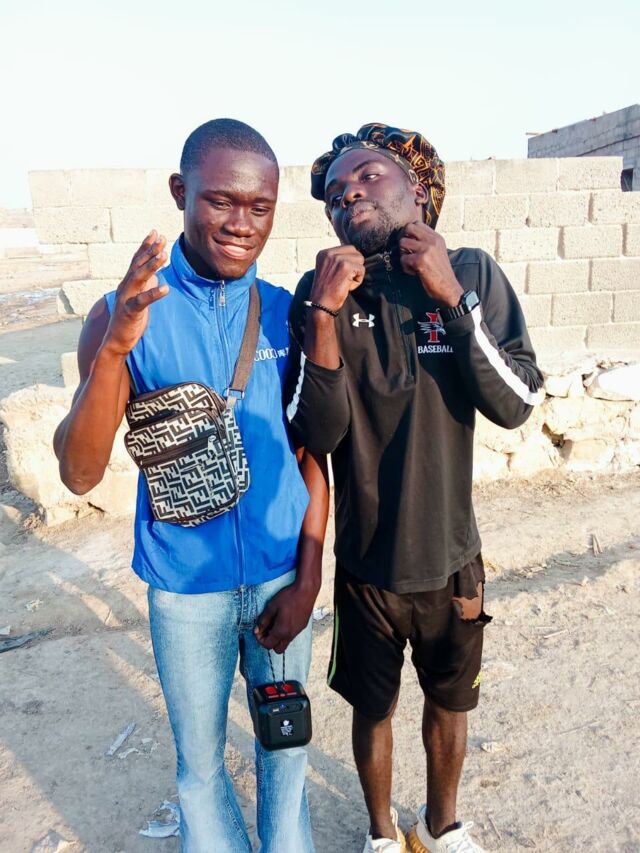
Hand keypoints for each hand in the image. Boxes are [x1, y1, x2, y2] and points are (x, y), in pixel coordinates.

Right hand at [102, 231, 168, 356]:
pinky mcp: (129, 312)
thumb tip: (156, 274)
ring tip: (163, 255)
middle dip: (150, 250)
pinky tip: (166, 289)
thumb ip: (145, 285)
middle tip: (161, 237)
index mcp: (128, 282)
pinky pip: (142, 301)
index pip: (137, 260)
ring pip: (138, 278)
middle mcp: (125, 286)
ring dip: (151, 265)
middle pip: (137, 264)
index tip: (156, 233)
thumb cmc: (130, 319)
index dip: (146, 246)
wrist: (117, 340)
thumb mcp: (139, 297)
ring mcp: (126, 298)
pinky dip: (153, 294)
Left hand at [254, 582, 315, 653]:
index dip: (260, 639)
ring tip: (274, 624)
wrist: (306, 591)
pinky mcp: (302, 626)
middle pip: (278, 649)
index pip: (268, 644)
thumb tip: (257, 629)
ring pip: (285, 642)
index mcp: (281, 631)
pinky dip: (285, 632)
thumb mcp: (271, 607)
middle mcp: (290, 634)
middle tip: (265, 631)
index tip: (258, 631)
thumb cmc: (289, 597)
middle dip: (269, 642)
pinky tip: (283, 620)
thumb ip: (263, 620)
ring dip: (278, 638)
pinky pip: (291, 635)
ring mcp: (298, 631)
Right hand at [309, 245, 365, 313]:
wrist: (321, 304)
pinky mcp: (346, 267)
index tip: (341, 274)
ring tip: (345, 282)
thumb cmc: (326, 291)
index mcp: (324, 253)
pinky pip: (362, 270)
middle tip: (345, 278)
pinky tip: (347, 286)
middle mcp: (330, 253)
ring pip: (360, 260)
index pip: (348, 249)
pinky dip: (358, 281)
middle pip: (355, 252)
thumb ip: (337, 260)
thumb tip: (355, 256)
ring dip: (356, 273)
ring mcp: (338, 259)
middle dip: (355, 265)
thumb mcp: (327, 269)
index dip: (350, 262)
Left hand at [399, 221, 463, 307]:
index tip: (410, 243)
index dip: (409, 232)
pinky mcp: (420, 261)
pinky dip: (406, 268)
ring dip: (403, 255)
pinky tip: (414, 272)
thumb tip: (408, 236)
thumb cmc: (441, 272)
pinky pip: (403, 259)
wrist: (449, 288)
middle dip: (403, 239)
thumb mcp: (438, 251)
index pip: (417, 223)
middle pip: (408, 227)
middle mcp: (432, 241)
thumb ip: (427, 242)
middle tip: (406, 251)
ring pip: (402, 243)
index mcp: (436, 237)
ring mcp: (426, 249)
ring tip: (411, 264)